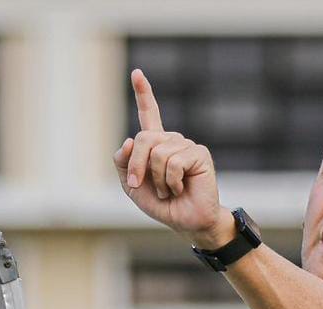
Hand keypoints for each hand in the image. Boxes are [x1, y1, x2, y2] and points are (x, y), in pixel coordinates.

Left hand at [112, 68, 233, 247]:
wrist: (188, 222)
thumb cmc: (163, 205)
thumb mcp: (132, 186)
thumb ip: (123, 162)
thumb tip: (130, 140)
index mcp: (157, 145)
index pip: (149, 114)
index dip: (143, 93)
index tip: (137, 73)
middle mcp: (172, 141)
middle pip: (143, 139)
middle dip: (138, 166)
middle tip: (142, 186)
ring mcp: (187, 146)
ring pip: (157, 153)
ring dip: (157, 179)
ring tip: (169, 190)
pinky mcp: (200, 155)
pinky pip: (173, 162)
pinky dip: (170, 181)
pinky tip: (180, 188)